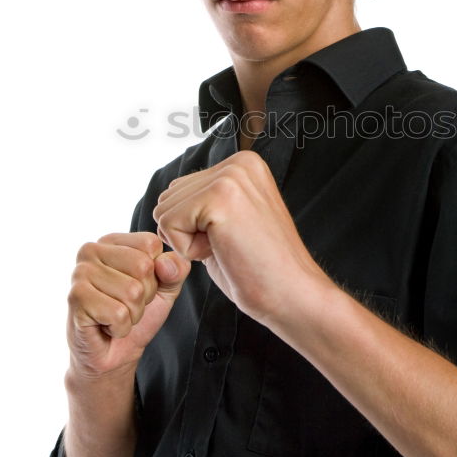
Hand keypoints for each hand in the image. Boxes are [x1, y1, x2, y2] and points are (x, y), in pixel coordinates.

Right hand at [67, 231, 190, 377]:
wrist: (114, 354)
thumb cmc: (136, 314)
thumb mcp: (166, 288)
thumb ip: (176, 269)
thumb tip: (165, 264)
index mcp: (112, 241)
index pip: (151, 244)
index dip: (156, 272)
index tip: (139, 287)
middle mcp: (91, 250)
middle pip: (143, 267)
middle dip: (144, 295)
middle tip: (126, 305)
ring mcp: (80, 273)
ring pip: (132, 292)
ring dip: (132, 313)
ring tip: (116, 316)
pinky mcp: (75, 298)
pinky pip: (119, 314)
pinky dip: (121, 327)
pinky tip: (106, 327)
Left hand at [153, 150, 327, 324]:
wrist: (292, 294)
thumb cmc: (261, 268)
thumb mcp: (231, 220)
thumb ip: (203, 202)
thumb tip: (167, 200)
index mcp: (243, 163)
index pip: (181, 190)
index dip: (195, 226)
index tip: (234, 237)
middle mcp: (238, 162)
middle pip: (168, 199)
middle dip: (188, 231)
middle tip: (230, 244)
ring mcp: (230, 177)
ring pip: (165, 211)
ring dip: (188, 241)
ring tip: (228, 246)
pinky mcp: (219, 197)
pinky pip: (169, 225)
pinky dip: (188, 250)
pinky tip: (223, 250)